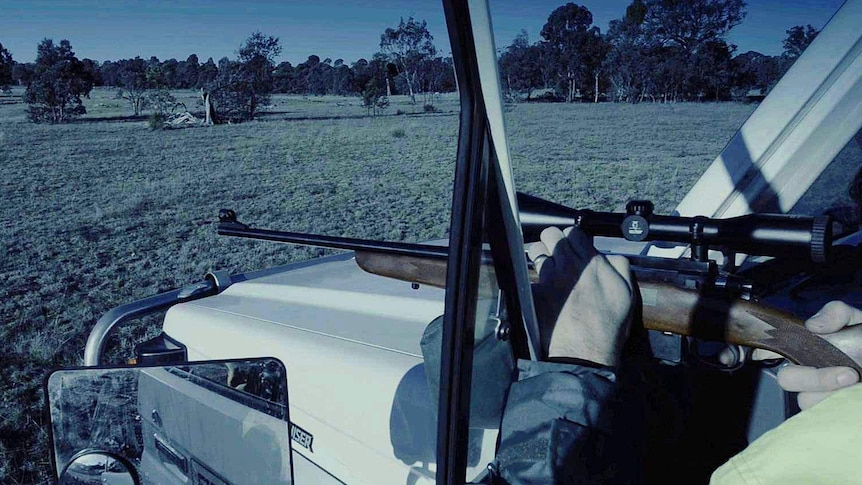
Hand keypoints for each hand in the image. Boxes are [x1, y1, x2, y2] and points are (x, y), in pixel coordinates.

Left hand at [528, 226, 633, 366]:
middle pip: (550, 235)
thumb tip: (609, 255)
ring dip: (539, 255)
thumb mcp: (627, 292)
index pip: (573, 232)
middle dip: (552, 241)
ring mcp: (548, 279)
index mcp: (590, 262)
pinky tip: (539, 290)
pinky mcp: (535, 293)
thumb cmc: (608, 326)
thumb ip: (620, 266)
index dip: (572, 237)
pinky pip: (528, 278)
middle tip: (556, 253)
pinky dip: (532, 281)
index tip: (573, 246)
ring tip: (545, 267)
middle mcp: (567, 266)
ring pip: (535, 251)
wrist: (585, 352)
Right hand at [721, 300, 861, 408]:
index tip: (759, 351)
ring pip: (807, 400)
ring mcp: (820, 396)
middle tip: (847, 373)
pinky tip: (854, 395)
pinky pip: (822, 414)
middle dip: (813, 378)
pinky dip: (838, 404)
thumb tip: (814, 326)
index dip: (754, 351)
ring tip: (856, 382)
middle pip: (788, 380)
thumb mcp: (857, 320)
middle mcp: (809, 372)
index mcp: (808, 349)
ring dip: (832, 392)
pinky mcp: (831, 413)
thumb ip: (836, 313)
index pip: (771, 350)